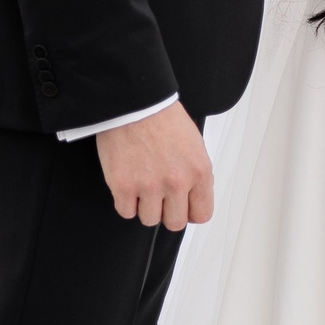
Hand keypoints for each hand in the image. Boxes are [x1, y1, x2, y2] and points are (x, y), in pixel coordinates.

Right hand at [96, 100, 213, 233]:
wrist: (134, 102)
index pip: (202, 214)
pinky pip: (126, 211)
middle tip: (159, 195)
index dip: (190, 211)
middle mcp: (177, 182)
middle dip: (167, 211)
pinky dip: (125, 201)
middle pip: (175, 222)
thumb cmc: (162, 117)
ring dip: (145, 205)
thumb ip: (196, 174)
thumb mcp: (194, 144)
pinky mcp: (123, 186)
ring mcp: (149, 186)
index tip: (182, 206)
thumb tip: (193, 196)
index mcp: (198, 172)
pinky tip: (127, 182)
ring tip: (141, 183)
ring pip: (149, 219)